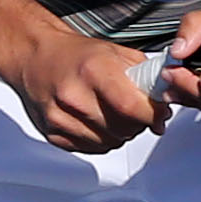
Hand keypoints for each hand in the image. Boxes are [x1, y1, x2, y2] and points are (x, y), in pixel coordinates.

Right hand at [11, 24, 171, 154]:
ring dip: (120, 132)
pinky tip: (96, 120)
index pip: (133, 107)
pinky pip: (91, 148)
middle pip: (123, 128)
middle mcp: (74, 95)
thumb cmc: (75, 54)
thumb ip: (145, 78)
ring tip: (112, 112)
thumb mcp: (116, 52)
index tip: (159, 112)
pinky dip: (101, 139)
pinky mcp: (52, 134)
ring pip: (109, 142)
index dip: (152, 114)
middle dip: (138, 123)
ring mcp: (60, 117)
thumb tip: (165, 107)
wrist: (35, 57)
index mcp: (94, 70)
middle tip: (134, 109)